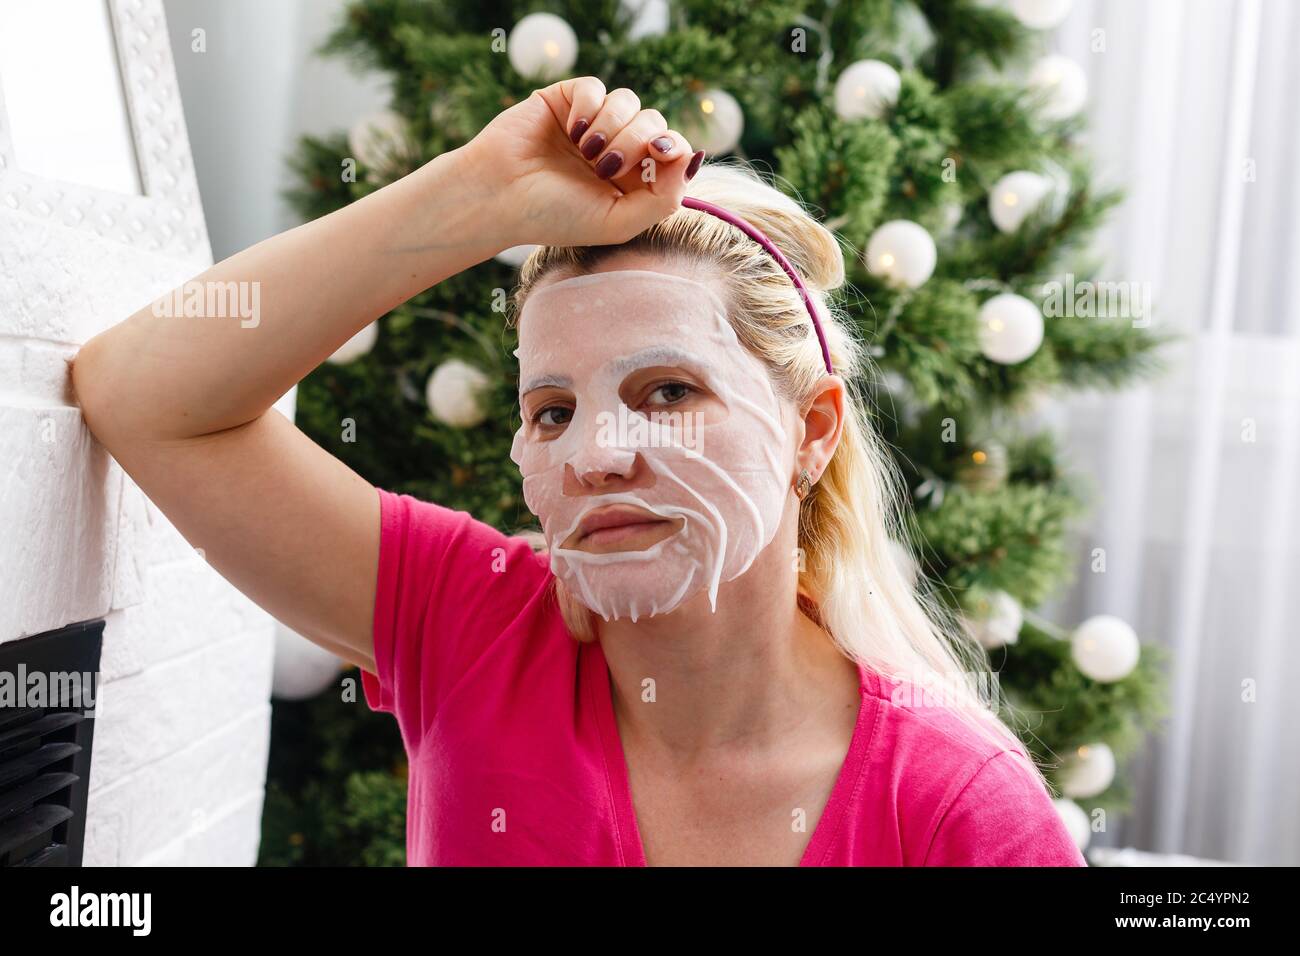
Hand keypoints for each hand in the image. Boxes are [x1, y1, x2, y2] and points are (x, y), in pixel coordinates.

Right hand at [455, 76, 702, 249]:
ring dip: (613, 126)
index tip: (656, 156)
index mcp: (632, 181)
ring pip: (629, 102)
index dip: (673, 148)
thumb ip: (664, 198)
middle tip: (606, 166)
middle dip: (637, 140)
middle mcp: (616, 150)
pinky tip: (573, 131)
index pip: (672, 152)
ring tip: (587, 151)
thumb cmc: (554, 216)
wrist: (499, 196)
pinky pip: (596, 88)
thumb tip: (692, 158)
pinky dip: (590, 107)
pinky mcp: (567, 101)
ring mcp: (592, 124)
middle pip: (655, 122)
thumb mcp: (617, 222)